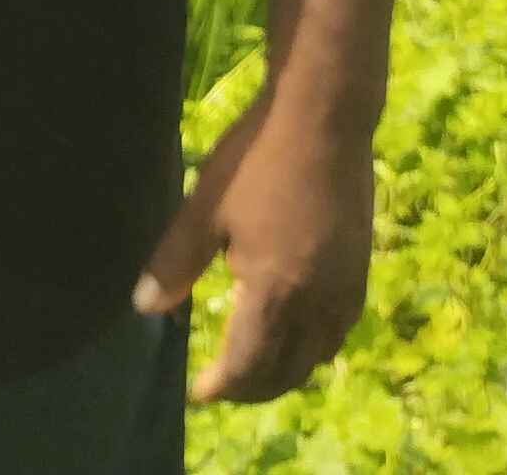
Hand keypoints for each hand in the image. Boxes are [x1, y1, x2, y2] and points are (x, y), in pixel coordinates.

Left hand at [130, 94, 375, 403]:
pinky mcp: (361, 271)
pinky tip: (296, 333)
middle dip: (251, 389)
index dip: (221, 386)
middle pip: (286, 372)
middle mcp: (318, 304)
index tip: (198, 391)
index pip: (247, 366)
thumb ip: (175, 264)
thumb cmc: (257, 157)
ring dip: (284, 372)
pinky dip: (313, 348)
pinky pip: (338, 333)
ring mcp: (346, 289)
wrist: (324, 115)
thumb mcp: (205, 207)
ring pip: (316, 357)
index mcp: (276, 292)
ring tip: (253, 366)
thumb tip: (145, 308)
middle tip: (221, 386)